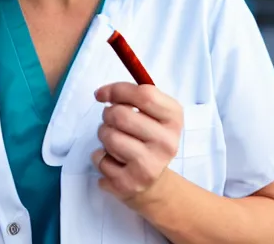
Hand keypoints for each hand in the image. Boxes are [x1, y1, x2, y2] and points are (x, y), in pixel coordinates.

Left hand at [92, 82, 182, 204]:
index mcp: (174, 119)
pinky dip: (99, 156)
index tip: (102, 93)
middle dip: (107, 114)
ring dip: (103, 134)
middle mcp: (166, 143)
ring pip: (109, 136)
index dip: (118, 90)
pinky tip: (113, 160)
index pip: (145, 95)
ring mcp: (150, 165)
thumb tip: (101, 93)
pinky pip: (100, 159)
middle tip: (111, 120)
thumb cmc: (149, 138)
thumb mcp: (154, 113)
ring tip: (113, 140)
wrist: (156, 183)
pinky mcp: (130, 183)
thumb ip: (134, 97)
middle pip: (121, 115)